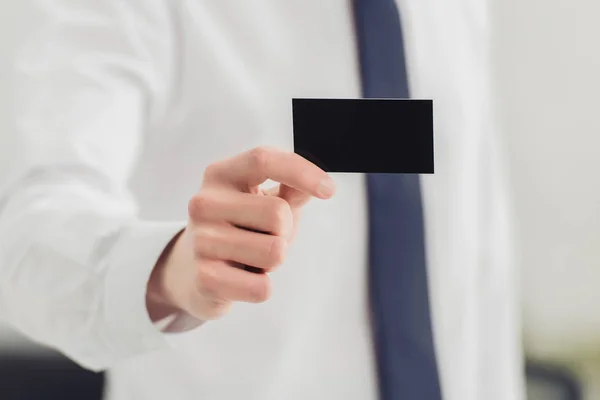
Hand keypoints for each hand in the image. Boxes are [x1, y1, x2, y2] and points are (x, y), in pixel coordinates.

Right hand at [146, 147, 335, 321]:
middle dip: (285, 231)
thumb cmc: (239, 228)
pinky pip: (262, 286)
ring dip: (275, 260)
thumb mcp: (263, 200)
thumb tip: (318, 185)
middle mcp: (204, 203)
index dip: (301, 171)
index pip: (263, 160)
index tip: (329, 190)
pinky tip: (242, 279)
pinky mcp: (205, 279)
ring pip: (275, 252)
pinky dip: (263, 286)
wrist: (192, 270)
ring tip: (251, 257)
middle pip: (278, 214)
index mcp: (220, 175)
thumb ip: (291, 189)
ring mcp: (201, 241)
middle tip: (264, 237)